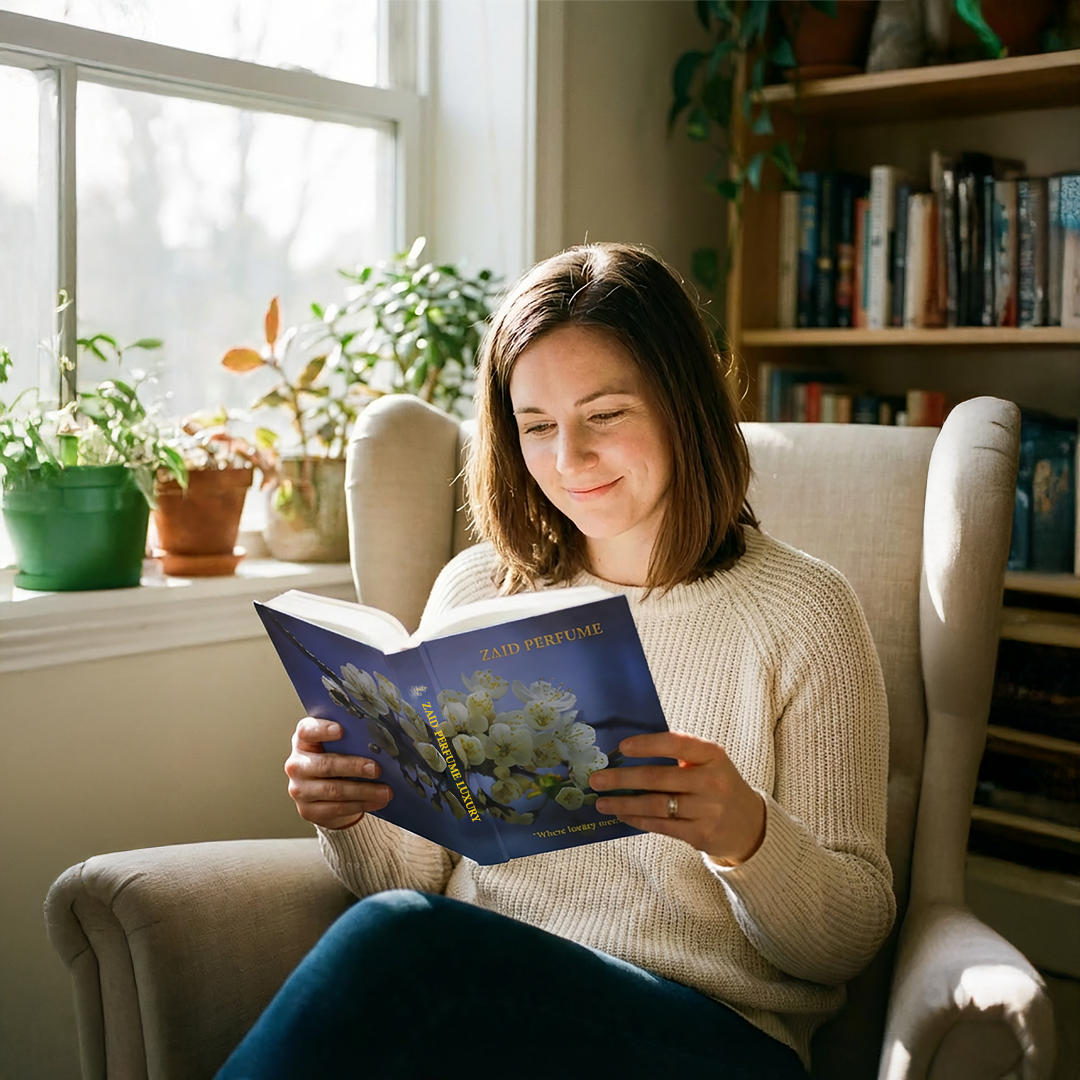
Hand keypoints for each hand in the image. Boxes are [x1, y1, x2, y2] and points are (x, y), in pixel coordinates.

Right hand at [285, 717, 392, 829]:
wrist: (325, 793)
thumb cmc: (337, 759)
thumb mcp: (340, 745)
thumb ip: (352, 739)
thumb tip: (381, 739)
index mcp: (303, 740)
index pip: (307, 731)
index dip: (322, 730)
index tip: (341, 730)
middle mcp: (297, 764)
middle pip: (326, 765)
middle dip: (354, 767)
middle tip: (377, 769)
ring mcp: (299, 789)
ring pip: (334, 790)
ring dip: (364, 791)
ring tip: (386, 791)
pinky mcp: (307, 810)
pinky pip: (337, 808)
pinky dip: (361, 805)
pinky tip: (377, 801)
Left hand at [589, 732, 765, 865]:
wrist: (750, 824)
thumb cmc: (718, 785)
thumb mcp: (709, 762)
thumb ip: (678, 755)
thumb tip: (628, 751)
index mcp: (712, 755)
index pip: (676, 743)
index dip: (647, 744)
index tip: (621, 747)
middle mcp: (711, 781)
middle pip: (658, 778)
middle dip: (622, 778)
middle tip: (596, 779)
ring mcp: (707, 810)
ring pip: (656, 805)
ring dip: (624, 803)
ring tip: (601, 801)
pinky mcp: (701, 834)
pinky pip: (661, 825)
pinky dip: (637, 819)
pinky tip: (622, 815)